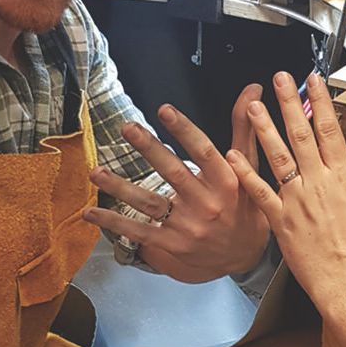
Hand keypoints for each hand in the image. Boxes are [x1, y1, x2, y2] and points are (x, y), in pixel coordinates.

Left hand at [84, 84, 269, 282]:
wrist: (245, 256)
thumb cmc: (246, 205)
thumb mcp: (251, 168)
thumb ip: (245, 129)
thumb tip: (252, 90)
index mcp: (228, 182)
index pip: (204, 151)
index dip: (183, 130)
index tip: (164, 110)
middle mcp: (208, 204)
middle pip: (174, 173)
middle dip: (149, 149)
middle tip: (128, 128)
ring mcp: (188, 227)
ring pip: (151, 204)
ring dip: (121, 187)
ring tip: (96, 171)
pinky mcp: (173, 245)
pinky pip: (140, 233)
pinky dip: (115, 223)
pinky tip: (93, 211)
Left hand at [227, 71, 345, 305]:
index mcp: (342, 177)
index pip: (330, 129)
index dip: (320, 102)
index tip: (313, 80)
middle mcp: (316, 182)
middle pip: (300, 134)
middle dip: (289, 103)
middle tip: (279, 79)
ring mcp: (296, 200)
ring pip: (277, 157)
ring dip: (264, 129)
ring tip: (252, 107)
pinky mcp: (280, 219)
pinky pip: (260, 192)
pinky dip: (246, 173)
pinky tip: (233, 156)